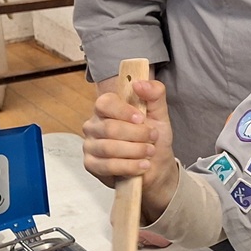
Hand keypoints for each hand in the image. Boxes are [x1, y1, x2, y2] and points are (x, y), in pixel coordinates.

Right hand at [81, 78, 178, 218]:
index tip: (142, 118)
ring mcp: (90, 145)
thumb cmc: (153, 139)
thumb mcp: (159, 114)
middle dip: (137, 135)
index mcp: (107, 109)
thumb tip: (140, 83)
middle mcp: (94, 125)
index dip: (123, 111)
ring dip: (135, 151)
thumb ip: (154, 94)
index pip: (105, 103)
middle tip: (152, 138)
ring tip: (149, 152)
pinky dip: (129, 166)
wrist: (156, 167)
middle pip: (110, 128)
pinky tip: (142, 166)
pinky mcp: (91, 165)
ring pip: (109, 148)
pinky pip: (107, 166)